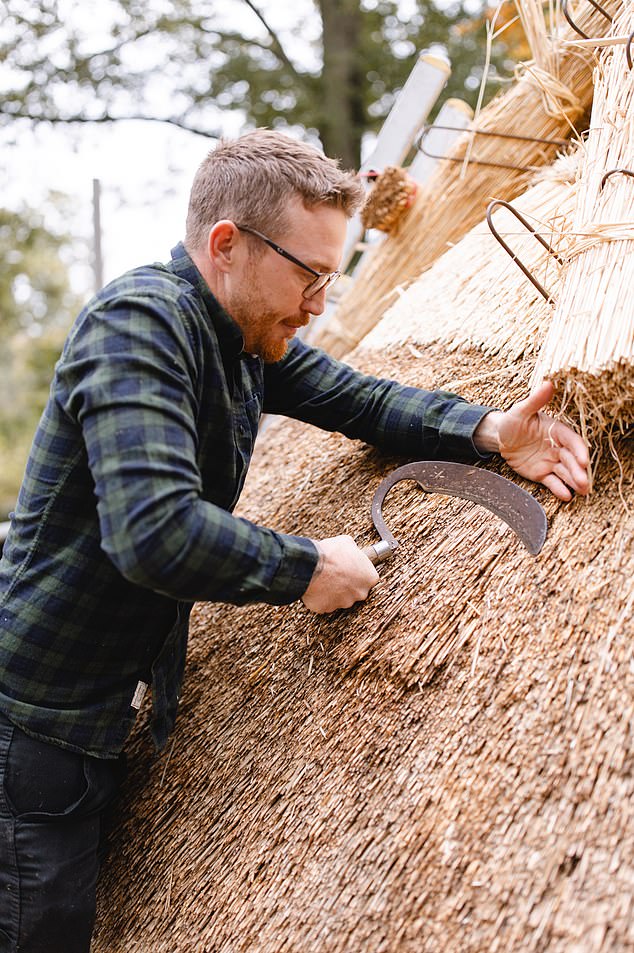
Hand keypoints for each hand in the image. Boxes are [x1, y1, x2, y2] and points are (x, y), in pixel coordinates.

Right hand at [302, 535, 379, 613]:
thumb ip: (353, 550)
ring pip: (341, 598)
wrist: (311, 565)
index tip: (351, 569)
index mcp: (369, 577)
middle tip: (337, 574)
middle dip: (347, 584)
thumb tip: (351, 549)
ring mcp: (344, 602)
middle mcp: (360, 593)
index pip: (368, 578)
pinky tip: (317, 587)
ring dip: (335, 591)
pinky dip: (321, 597)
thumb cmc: (330, 554)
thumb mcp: (347, 542)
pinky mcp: (327, 608)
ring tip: (325, 579)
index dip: (358, 572)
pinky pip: (325, 603)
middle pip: (356, 590)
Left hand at [474, 381, 589, 500]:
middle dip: (579, 471)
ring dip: (575, 482)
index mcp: (557, 431)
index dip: (579, 450)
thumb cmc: (512, 421)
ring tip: (582, 492)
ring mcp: (551, 462)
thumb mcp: (521, 410)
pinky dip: (559, 489)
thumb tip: (548, 383)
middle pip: (572, 460)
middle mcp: (557, 447)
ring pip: (566, 473)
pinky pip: (553, 482)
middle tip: (585, 482)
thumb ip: (536, 400)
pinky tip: (566, 497)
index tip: (584, 460)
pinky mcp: (542, 474)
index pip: (572, 441)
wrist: (500, 437)